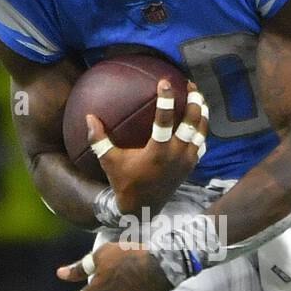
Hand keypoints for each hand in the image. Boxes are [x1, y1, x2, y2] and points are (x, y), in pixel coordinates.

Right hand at [88, 79, 207, 216]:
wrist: (142, 208)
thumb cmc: (124, 182)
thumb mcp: (109, 161)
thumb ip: (99, 139)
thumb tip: (88, 117)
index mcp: (158, 152)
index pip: (165, 120)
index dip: (166, 99)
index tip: (165, 82)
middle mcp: (176, 155)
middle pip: (192, 122)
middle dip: (194, 101)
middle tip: (189, 85)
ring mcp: (186, 161)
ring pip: (201, 132)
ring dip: (202, 113)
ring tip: (199, 98)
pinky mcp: (190, 166)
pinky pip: (201, 144)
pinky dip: (201, 131)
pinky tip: (198, 121)